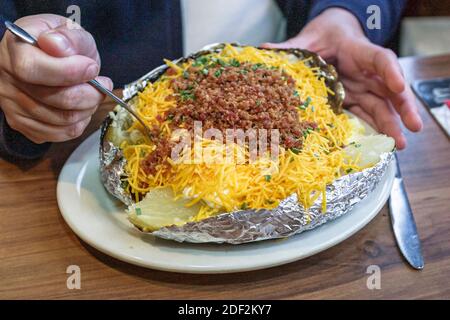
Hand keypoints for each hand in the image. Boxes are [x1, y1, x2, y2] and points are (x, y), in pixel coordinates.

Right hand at [0, 14, 112, 142]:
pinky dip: (79, 122)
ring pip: (63, 120)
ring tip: (93, 94)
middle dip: (90, 94)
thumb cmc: (58, 45)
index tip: (92, 67)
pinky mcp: (24, 125)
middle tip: (103, 84)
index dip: (70, 72)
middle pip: (57, 99)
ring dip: (88, 109)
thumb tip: (58, 46)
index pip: (34, 69)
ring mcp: (13, 106)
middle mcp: (7, 81)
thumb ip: (68, 36)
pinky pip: (61, 134)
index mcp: (14, 51)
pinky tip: (81, 108)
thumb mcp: (67, 28)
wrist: (45, 58)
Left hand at [263, 8, 421, 148]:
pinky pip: (366, 114)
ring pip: (380, 105)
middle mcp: (364, 72)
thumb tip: (264, 51)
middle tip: (413, 126)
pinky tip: (380, 143)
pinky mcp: (354, 99)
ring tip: (400, 145)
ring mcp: (362, 87)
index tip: (397, 85)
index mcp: (356, 50)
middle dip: (401, 107)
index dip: (389, 71)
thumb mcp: (307, 39)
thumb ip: (292, 47)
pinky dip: (374, 128)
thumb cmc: (323, 35)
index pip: (378, 58)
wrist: (331, 36)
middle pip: (387, 88)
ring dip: (391, 124)